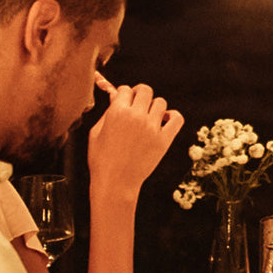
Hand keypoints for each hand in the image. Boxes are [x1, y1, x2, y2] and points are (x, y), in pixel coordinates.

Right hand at [88, 81, 183, 198]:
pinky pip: (177, 118)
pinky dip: (173, 116)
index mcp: (117, 112)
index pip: (126, 89)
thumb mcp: (95, 132)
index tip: (124, 101)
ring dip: (154, 107)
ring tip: (148, 116)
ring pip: (160, 102)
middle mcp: (136, 116)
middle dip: (139, 95)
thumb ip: (107, 112)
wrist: (115, 183)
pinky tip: (164, 121)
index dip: (124, 94)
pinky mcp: (164, 140)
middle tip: (137, 104)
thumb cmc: (101, 159)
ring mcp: (152, 128)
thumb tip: (116, 96)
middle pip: (145, 90)